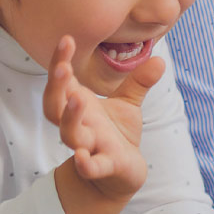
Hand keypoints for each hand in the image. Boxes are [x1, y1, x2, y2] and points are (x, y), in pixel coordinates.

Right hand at [42, 35, 158, 200]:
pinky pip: (91, 166)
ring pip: (69, 133)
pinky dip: (87, 164)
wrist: (122, 174)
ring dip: (70, 118)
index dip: (59, 61)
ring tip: (77, 99)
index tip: (66, 39)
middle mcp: (78, 125)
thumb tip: (160, 60)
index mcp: (79, 105)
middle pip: (53, 106)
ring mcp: (88, 146)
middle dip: (55, 86)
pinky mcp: (103, 166)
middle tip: (63, 67)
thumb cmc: (117, 135)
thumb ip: (139, 82)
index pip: (62, 81)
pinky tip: (83, 158)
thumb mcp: (129, 104)